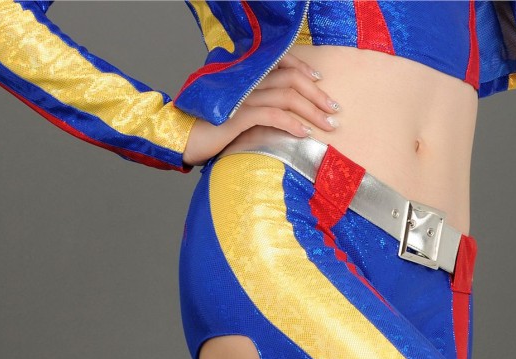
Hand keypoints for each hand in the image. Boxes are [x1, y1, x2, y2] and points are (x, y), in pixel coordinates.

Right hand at [181, 51, 340, 165]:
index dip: (302, 69)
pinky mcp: (238, 115)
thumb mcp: (236, 115)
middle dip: (317, 96)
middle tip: (334, 111)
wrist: (180, 139)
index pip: (280, 63)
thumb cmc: (209, 131)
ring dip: (312, 112)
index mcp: (246, 77)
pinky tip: (304, 133)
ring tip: (328, 125)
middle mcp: (247, 81)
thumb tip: (281, 118)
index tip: (319, 85)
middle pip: (291, 80)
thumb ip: (257, 110)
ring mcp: (242, 97)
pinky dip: (292, 123)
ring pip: (287, 96)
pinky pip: (272, 114)